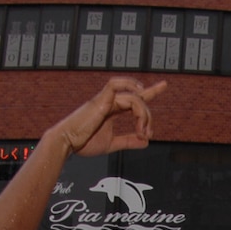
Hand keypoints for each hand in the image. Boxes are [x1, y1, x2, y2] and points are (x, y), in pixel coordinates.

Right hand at [46, 77, 163, 157]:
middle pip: (138, 99)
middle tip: (148, 133)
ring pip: (133, 97)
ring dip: (142, 113)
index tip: (164, 85)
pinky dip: (130, 87)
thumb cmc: (82, 143)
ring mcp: (105, 99)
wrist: (66, 143)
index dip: (150, 91)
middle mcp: (110, 101)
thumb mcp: (111, 144)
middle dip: (148, 116)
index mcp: (112, 109)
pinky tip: (139, 95)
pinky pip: (116, 85)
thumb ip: (127, 141)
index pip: (135, 97)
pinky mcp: (100, 100)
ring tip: (142, 130)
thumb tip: (145, 142)